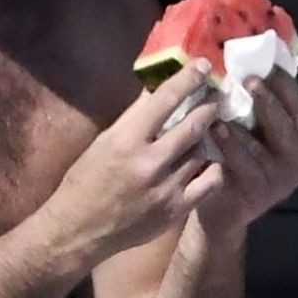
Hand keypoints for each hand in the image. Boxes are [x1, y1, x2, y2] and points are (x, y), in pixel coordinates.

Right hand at [50, 62, 223, 263]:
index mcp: (126, 140)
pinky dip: (214, 166)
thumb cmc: (86, 180)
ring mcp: (165, 188)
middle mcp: (149, 162)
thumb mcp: (104, 141)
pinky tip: (212, 159)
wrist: (79, 231)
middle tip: (218, 94)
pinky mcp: (176, 209)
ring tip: (214, 126)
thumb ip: (134, 118)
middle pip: (193, 124)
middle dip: (210, 105)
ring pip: (203, 150)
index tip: (203, 66)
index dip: (188, 79)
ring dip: (210, 135)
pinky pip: (210, 181)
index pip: (165, 99)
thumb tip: (158, 90)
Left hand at [197, 69, 297, 236]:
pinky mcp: (264, 194)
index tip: (263, 62)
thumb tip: (246, 60)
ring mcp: (283, 178)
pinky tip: (216, 132)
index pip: (297, 101)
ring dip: (242, 124)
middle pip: (286, 122)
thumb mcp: (252, 129)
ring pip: (264, 145)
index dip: (282, 81)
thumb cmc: (236, 158)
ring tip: (224, 106)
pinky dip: (230, 148)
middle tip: (248, 79)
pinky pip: (246, 166)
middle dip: (267, 99)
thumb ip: (256, 104)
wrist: (224, 207)